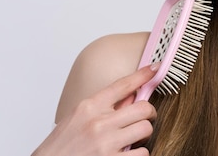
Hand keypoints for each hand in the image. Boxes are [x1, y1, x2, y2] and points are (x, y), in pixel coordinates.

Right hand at [32, 64, 157, 155]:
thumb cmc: (62, 145)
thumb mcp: (78, 117)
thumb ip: (103, 106)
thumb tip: (130, 97)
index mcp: (89, 107)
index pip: (122, 85)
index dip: (142, 75)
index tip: (155, 68)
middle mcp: (99, 123)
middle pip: (143, 108)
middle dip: (149, 113)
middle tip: (145, 118)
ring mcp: (107, 144)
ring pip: (145, 129)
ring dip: (143, 135)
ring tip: (134, 138)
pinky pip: (142, 153)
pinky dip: (139, 153)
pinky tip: (129, 153)